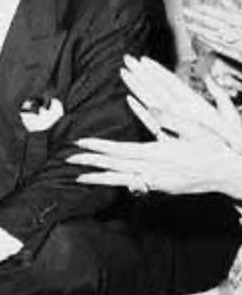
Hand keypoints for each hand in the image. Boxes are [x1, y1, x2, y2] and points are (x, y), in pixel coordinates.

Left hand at [70, 56, 241, 198]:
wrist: (228, 173)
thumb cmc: (212, 147)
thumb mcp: (193, 128)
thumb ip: (169, 118)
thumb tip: (149, 107)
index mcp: (157, 154)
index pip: (119, 150)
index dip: (98, 147)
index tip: (80, 143)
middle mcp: (153, 170)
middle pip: (115, 166)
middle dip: (90, 163)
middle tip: (68, 160)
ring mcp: (157, 182)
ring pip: (121, 180)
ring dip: (99, 178)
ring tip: (79, 177)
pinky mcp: (161, 187)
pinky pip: (134, 184)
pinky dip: (118, 182)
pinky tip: (109, 179)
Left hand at [183, 0, 241, 64]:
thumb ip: (234, 9)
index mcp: (241, 23)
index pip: (221, 15)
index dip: (206, 10)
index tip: (193, 5)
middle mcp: (238, 33)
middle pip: (214, 24)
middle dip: (198, 18)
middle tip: (183, 12)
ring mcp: (237, 45)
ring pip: (214, 36)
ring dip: (199, 29)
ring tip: (187, 23)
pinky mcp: (237, 55)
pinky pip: (220, 47)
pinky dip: (208, 42)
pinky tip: (199, 37)